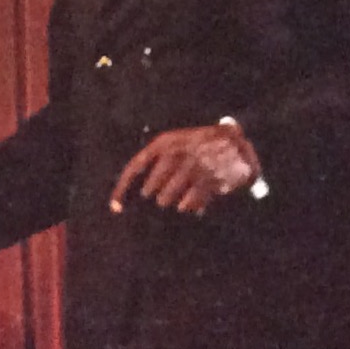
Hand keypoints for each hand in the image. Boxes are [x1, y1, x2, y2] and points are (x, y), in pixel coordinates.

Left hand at [108, 123, 260, 215]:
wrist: (234, 141)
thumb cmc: (198, 145)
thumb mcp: (175, 143)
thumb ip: (155, 162)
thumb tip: (134, 193)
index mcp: (165, 142)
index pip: (135, 167)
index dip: (122, 188)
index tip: (115, 207)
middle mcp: (177, 153)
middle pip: (152, 187)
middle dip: (155, 194)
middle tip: (161, 197)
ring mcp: (192, 166)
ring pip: (168, 197)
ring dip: (171, 201)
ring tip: (175, 201)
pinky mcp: (208, 180)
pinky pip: (188, 202)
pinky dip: (187, 206)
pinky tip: (189, 204)